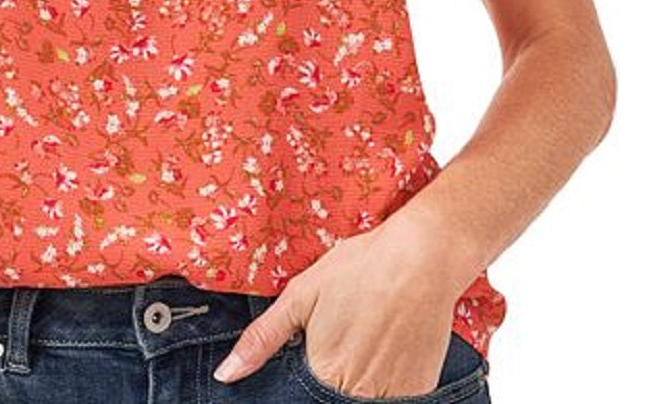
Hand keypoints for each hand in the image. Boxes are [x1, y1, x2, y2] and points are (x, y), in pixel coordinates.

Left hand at [212, 212, 475, 396]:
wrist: (421, 258)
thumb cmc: (359, 268)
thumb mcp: (301, 294)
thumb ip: (262, 338)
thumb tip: (226, 375)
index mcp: (322, 370)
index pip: (301, 391)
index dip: (306, 366)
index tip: (315, 347)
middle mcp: (356, 392)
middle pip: (332, 394)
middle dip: (329, 372)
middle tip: (346, 332)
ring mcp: (392, 396)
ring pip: (361, 396)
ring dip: (357, 376)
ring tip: (365, 333)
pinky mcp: (419, 391)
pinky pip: (392, 396)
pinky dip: (385, 378)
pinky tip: (386, 341)